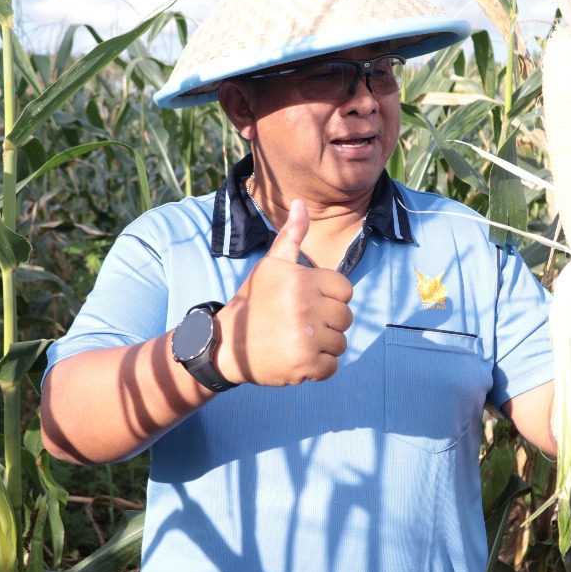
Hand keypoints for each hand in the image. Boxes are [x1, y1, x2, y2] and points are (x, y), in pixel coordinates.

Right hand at [214, 200, 353, 385]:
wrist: (225, 344)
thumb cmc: (253, 301)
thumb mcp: (270, 265)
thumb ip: (291, 236)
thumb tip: (301, 203)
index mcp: (302, 280)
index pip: (345, 290)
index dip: (329, 297)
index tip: (307, 303)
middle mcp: (306, 307)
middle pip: (345, 318)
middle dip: (327, 323)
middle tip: (299, 324)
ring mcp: (306, 338)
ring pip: (340, 343)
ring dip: (322, 346)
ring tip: (297, 340)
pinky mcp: (304, 365)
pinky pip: (331, 367)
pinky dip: (318, 368)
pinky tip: (296, 358)